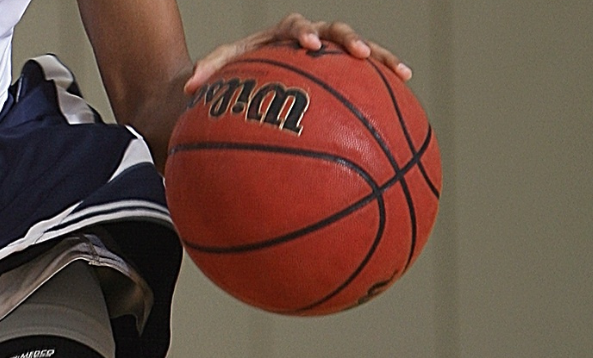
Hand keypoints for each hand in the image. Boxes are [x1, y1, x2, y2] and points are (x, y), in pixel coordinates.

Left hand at [185, 11, 411, 93]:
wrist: (239, 81)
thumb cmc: (227, 78)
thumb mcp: (216, 74)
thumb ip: (206, 74)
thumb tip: (187, 86)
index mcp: (279, 36)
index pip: (292, 27)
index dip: (302, 33)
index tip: (306, 46)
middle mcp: (307, 41)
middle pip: (333, 32)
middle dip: (348, 42)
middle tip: (361, 55)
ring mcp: (326, 58)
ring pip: (357, 52)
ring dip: (380, 59)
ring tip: (402, 73)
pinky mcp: (338, 76)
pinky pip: (364, 80)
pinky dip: (383, 85)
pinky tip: (404, 94)